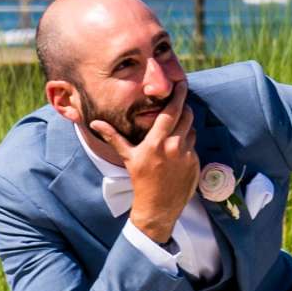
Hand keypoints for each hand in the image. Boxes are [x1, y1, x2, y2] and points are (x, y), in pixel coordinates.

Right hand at [86, 78, 196, 245]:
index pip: (172, 111)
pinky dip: (188, 143)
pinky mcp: (196, 163)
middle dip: (183, 108)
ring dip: (185, 126)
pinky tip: (177, 152)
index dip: (178, 95)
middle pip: (187, 116)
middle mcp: (175, 146)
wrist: (157, 207)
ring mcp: (188, 155)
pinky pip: (194, 145)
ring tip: (173, 133)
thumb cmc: (140, 180)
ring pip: (192, 129)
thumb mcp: (127, 157)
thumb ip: (113, 137)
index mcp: (157, 142)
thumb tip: (95, 124)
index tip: (181, 83)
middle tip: (177, 107)